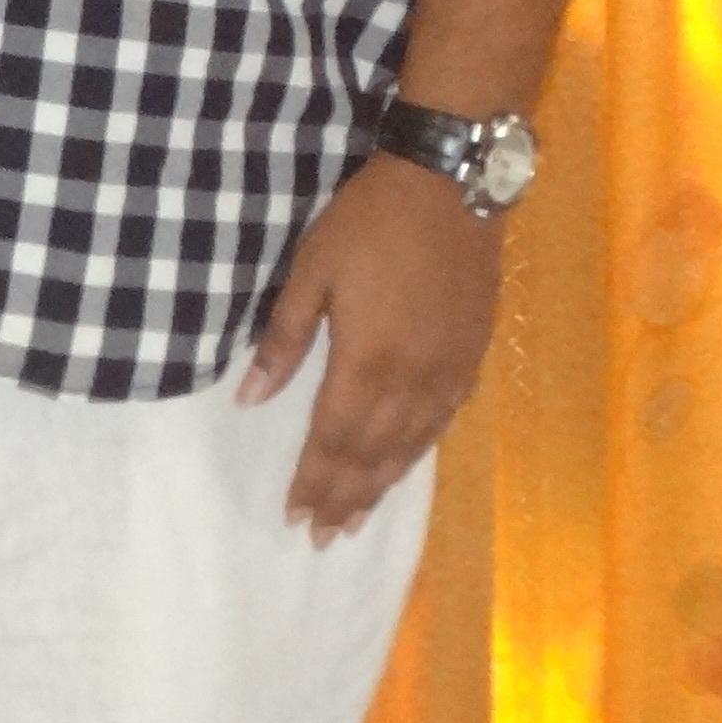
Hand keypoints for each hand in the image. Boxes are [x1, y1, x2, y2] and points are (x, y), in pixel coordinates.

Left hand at [237, 152, 500, 544]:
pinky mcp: (471, 355)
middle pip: (373, 454)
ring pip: (411, 445)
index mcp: (365, 361)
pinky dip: (419, 452)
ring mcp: (446, 370)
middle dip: (345, 498)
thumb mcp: (313, 270)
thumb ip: (284, 338)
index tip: (295, 516)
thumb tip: (250, 398)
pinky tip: (406, 464)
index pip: (333, 439)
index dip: (314, 481)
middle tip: (324, 538)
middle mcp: (410, 379)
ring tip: (358, 519)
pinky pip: (443, 420)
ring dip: (381, 487)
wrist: (452, 184)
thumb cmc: (370, 221)